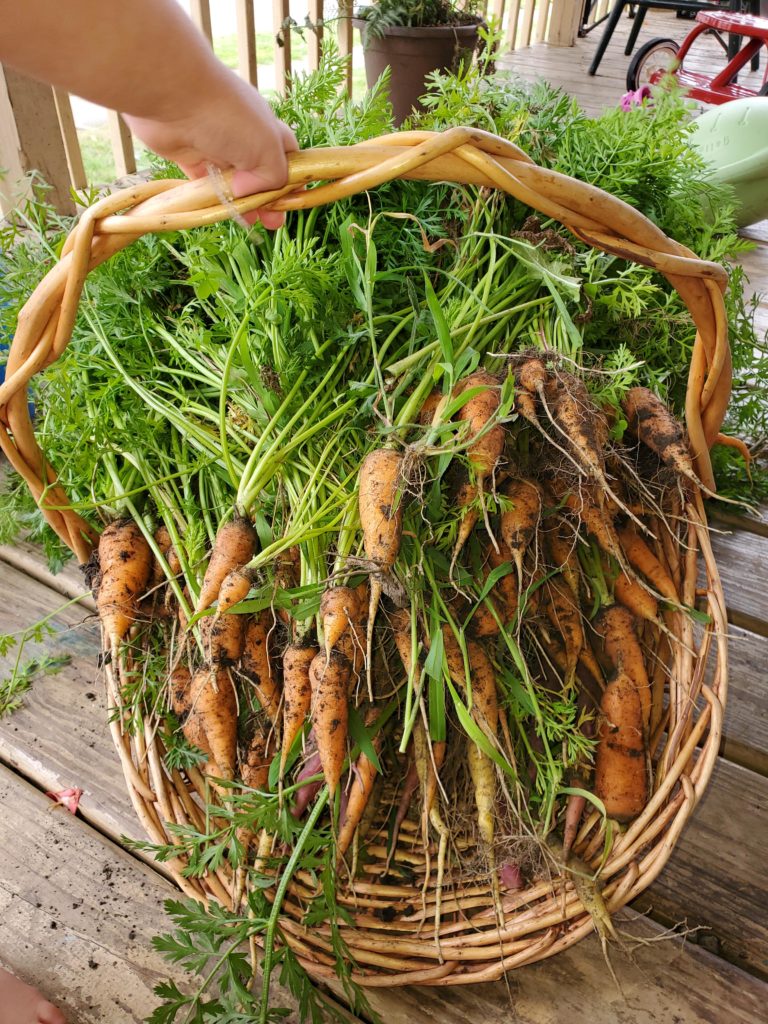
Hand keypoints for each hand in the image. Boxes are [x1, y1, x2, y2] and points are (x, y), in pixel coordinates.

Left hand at [125, 72, 296, 228]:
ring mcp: (216, 146)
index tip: (294, 202)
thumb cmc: (228, 116)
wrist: (174, 93)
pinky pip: (205, 183)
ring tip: (249, 222)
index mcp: (266, 128)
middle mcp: (243, 136)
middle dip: (268, 199)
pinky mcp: (190, 155)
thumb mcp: (267, 148)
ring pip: (233, 182)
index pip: (287, 156)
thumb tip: (249, 191)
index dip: (294, 180)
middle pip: (260, 173)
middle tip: (273, 222)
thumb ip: (272, 175)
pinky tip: (221, 213)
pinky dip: (214, 198)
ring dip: (242, 203)